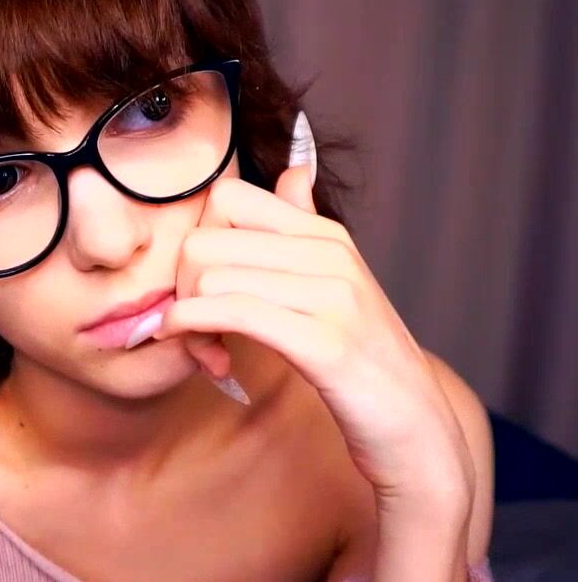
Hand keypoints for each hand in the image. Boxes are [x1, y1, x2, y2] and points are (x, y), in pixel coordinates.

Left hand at [151, 165, 473, 504]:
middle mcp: (330, 254)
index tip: (200, 285)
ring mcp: (332, 296)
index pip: (227, 197)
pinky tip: (201, 352)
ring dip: (187, 319)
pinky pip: (232, 312)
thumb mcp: (337, 285)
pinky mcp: (324, 343)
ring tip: (205, 349)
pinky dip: (196, 329)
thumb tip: (293, 172)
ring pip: (209, 277)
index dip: (197, 241)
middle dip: (181, 287)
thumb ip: (306, 229)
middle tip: (192, 327)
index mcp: (326, 235)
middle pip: (204, 241)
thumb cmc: (363, 361)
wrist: (417, 425)